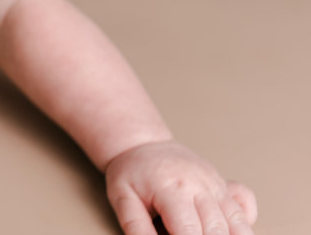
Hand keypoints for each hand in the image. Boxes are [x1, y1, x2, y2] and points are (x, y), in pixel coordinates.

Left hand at [104, 140, 257, 234]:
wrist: (142, 143)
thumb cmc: (131, 171)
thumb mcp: (123, 198)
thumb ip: (137, 226)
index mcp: (172, 188)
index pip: (190, 231)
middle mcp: (200, 185)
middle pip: (217, 230)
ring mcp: (215, 184)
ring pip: (237, 222)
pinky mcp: (224, 185)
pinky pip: (246, 204)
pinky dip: (244, 224)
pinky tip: (228, 231)